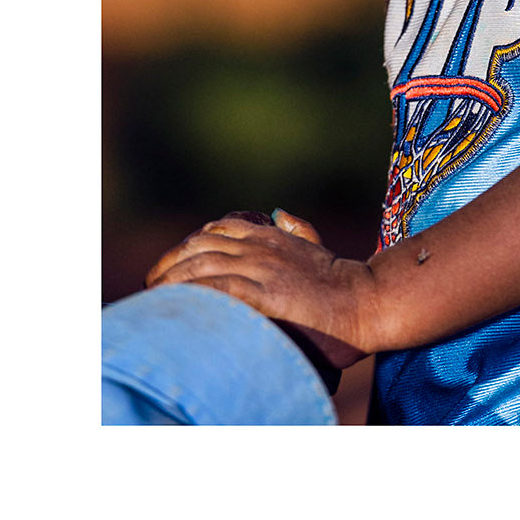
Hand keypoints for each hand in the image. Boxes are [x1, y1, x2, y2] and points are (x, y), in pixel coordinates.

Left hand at [146, 209, 372, 368]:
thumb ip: (299, 228)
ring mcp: (261, 269)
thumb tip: (280, 213)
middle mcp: (260, 249)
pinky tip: (181, 305)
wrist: (366, 301)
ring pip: (202, 266)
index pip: (217, 230)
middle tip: (153, 284)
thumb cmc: (345, 282)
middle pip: (199, 247)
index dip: (188, 245)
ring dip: (173, 281)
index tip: (173, 263)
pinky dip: (195, 295)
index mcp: (270, 237)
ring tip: (157, 298)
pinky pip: (218, 289)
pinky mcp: (264, 294)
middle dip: (170, 264)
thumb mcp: (318, 246)